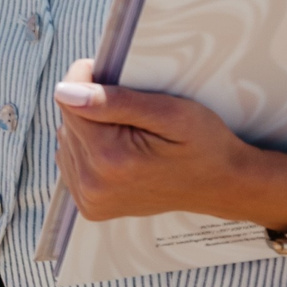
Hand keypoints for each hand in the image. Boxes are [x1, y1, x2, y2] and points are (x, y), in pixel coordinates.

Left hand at [54, 59, 286, 226]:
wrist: (222, 186)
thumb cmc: (205, 145)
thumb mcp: (172, 114)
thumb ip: (116, 102)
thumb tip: (64, 92)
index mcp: (109, 159)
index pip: (67, 101)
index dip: (90, 81)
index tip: (117, 80)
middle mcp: (92, 184)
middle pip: (68, 121)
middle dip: (93, 108)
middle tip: (134, 115)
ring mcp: (90, 199)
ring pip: (68, 140)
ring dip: (91, 130)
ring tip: (130, 136)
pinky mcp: (90, 206)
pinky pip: (73, 162)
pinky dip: (91, 151)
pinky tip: (119, 153)